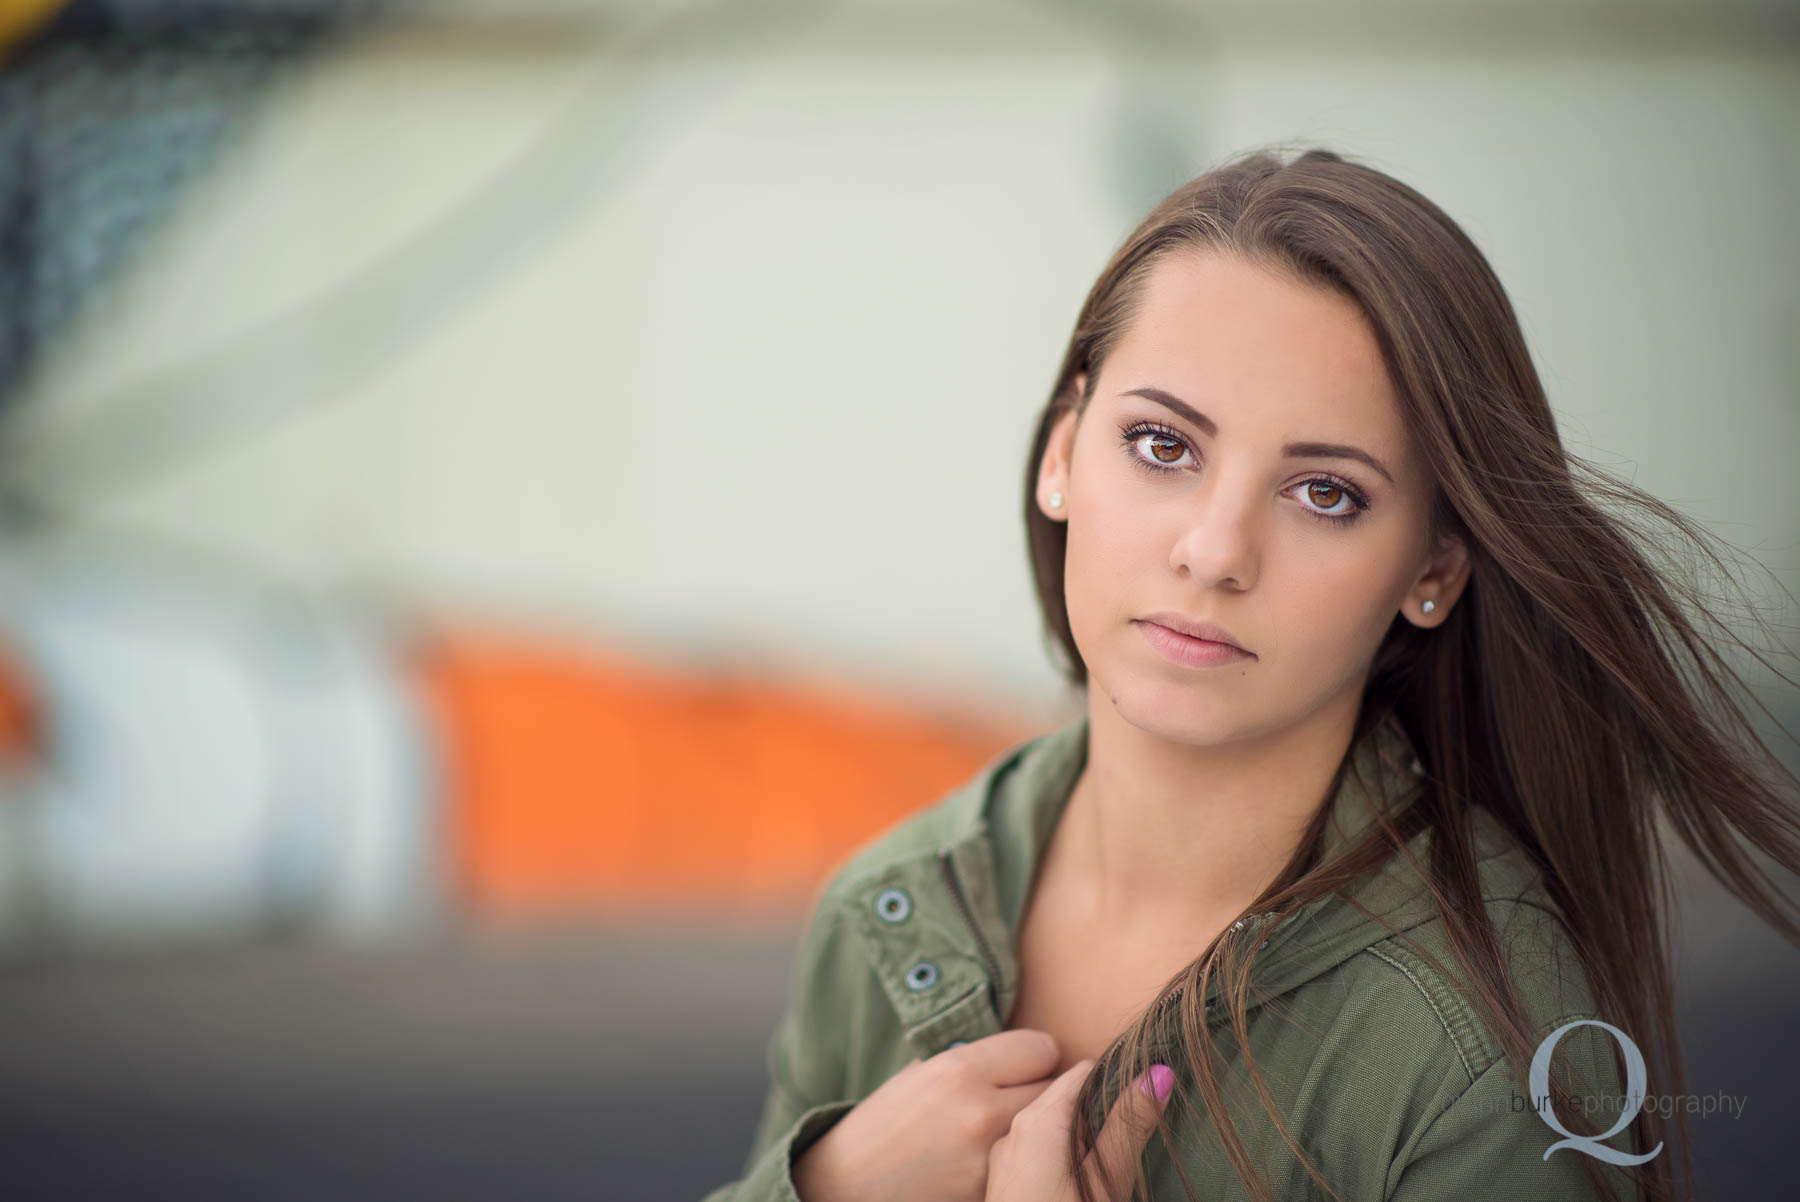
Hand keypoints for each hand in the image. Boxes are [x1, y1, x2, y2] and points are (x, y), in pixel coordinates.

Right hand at [793, 1029, 1065, 1201]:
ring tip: (1007, 1124)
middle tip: (1018, 1095)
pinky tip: (996, 1156)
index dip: (1034, 1056)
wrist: (850, 1183)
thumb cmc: (886, 1121)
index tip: (1023, 1065)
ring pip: (1047, 1128)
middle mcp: (979, 1111)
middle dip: (1040, 1089)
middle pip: (1054, 1089)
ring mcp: (988, 1157)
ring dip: (1037, 1124)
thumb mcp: (924, 1071)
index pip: (1042, 1048)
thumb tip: (1029, 1052)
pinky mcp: (990, 1189)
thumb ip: (976, 1058)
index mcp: (959, 1069)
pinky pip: (1027, 1161)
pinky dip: (1021, 1158)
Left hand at [983, 1057, 1174, 1201]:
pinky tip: (1083, 1176)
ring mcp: (1003, 1158)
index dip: (1118, 1077)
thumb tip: (1157, 1072)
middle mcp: (1012, 1131)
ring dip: (1083, 1132)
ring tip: (1115, 1154)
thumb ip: (1128, 1126)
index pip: (1083, 1072)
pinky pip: (1035, 1149)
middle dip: (1102, 1106)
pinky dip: (1063, 1152)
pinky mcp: (1003, 1183)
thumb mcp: (1106, 1182)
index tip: (1148, 1091)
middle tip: (1138, 1127)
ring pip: (1049, 1124)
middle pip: (1064, 1096)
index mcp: (1036, 1122)